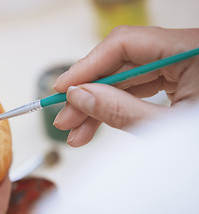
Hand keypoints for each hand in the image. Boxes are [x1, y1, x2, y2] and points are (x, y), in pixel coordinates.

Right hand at [53, 26, 198, 146]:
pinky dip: (117, 105)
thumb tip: (79, 97)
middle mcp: (186, 50)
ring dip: (99, 104)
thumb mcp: (165, 129)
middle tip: (66, 120)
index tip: (62, 88)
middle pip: (121, 62)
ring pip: (127, 77)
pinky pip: (140, 86)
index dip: (87, 66)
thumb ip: (119, 111)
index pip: (125, 44)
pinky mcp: (179, 77)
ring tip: (78, 132)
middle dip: (89, 94)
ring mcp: (183, 64)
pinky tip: (99, 122)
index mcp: (192, 51)